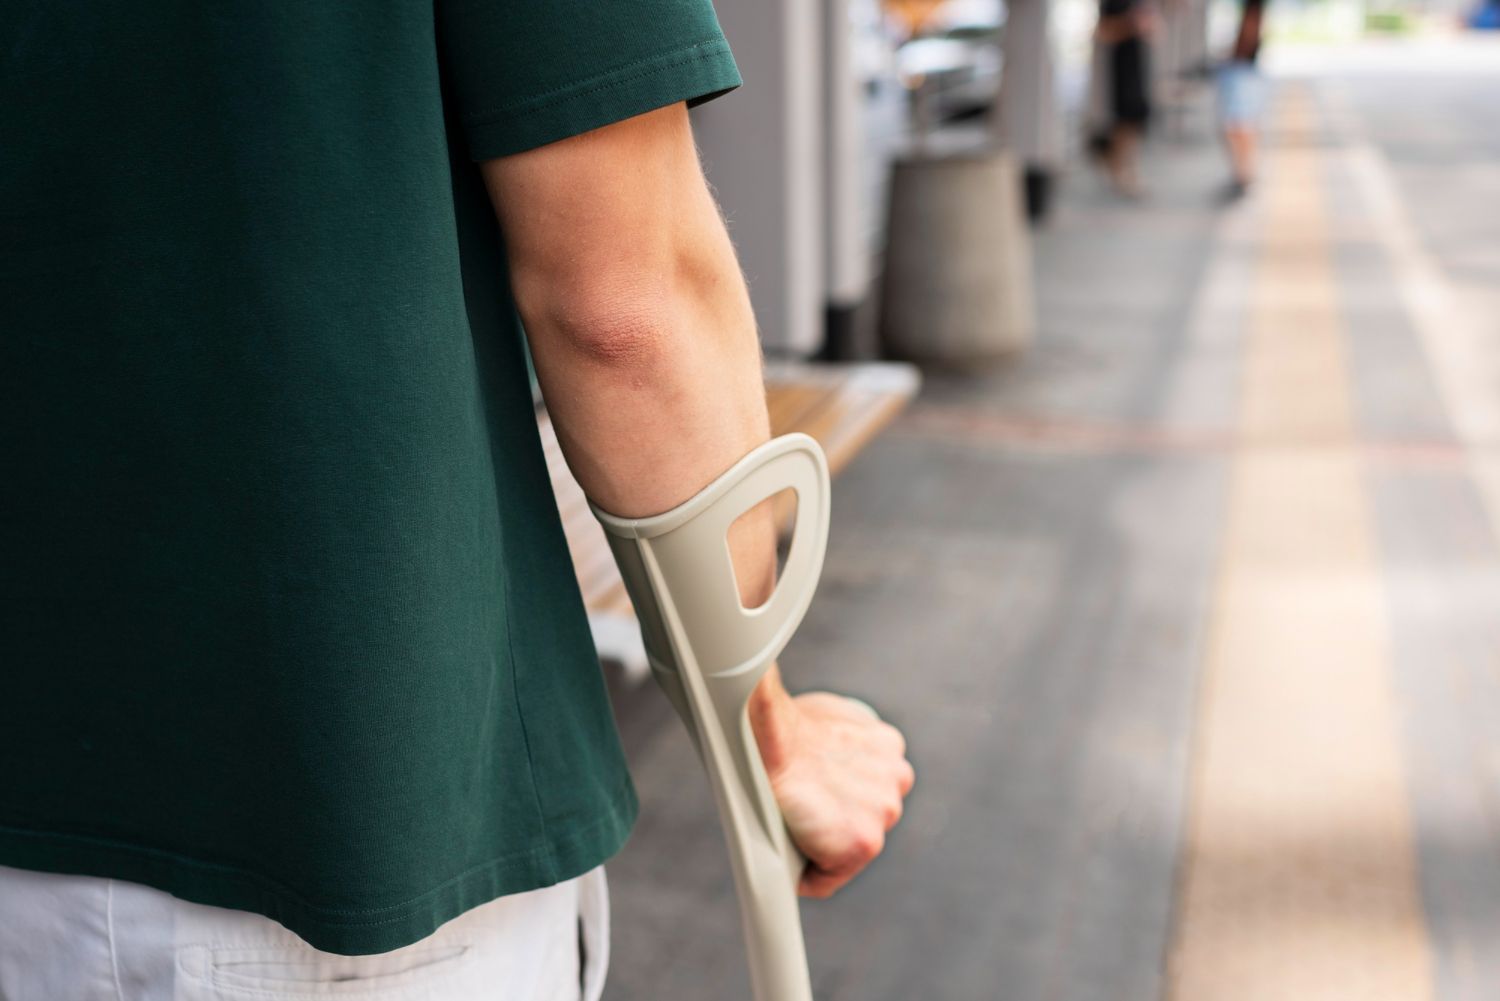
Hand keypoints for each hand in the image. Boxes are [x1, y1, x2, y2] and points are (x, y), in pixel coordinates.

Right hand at [748, 672, 915, 897]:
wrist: (770, 741)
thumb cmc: (781, 726)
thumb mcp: (822, 716)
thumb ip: (836, 735)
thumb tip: (811, 739)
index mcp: (887, 746)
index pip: (868, 789)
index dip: (836, 798)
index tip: (810, 800)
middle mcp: (897, 779)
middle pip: (863, 818)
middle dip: (832, 819)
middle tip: (795, 812)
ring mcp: (884, 813)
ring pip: (848, 850)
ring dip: (820, 847)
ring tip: (786, 833)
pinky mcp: (865, 843)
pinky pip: (827, 878)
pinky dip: (804, 877)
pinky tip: (782, 862)